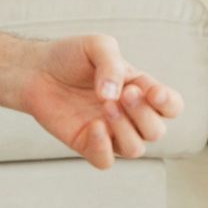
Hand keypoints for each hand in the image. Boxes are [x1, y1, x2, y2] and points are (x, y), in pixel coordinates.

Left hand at [16, 35, 183, 169]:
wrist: (35, 69)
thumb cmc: (70, 56)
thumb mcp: (97, 46)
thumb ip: (112, 65)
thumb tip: (114, 97)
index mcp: (141, 90)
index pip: (171, 106)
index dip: (168, 103)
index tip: (152, 91)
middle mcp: (129, 115)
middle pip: (156, 131)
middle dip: (144, 114)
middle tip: (125, 93)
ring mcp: (110, 132)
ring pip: (136, 149)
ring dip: (126, 129)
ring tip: (105, 105)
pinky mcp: (87, 144)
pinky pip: (106, 161)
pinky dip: (104, 148)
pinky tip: (93, 126)